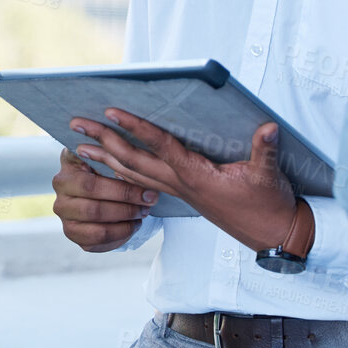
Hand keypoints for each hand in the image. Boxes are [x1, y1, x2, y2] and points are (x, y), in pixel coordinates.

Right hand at [52, 146, 154, 251]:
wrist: (96, 186)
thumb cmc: (104, 167)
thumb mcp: (107, 157)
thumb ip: (113, 158)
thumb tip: (132, 159)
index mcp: (66, 173)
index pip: (90, 186)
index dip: (121, 191)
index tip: (148, 191)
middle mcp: (60, 197)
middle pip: (94, 210)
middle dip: (126, 208)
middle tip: (149, 203)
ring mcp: (65, 218)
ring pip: (97, 229)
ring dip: (125, 223)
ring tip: (142, 213)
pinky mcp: (74, 234)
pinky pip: (98, 241)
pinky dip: (121, 235)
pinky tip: (133, 224)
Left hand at [74, 110, 300, 253]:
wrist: (272, 235)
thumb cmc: (268, 205)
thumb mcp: (269, 177)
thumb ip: (265, 150)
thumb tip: (268, 127)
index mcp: (196, 176)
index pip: (159, 146)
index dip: (136, 128)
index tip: (111, 112)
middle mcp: (180, 184)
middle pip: (132, 160)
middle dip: (103, 141)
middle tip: (75, 125)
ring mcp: (178, 191)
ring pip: (132, 174)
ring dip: (104, 158)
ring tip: (78, 146)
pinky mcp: (181, 195)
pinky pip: (142, 183)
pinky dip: (121, 173)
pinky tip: (108, 166)